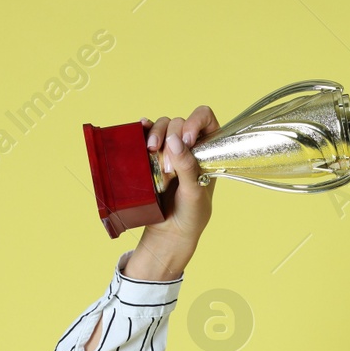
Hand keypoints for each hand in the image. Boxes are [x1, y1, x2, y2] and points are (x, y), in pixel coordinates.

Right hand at [125, 105, 220, 278]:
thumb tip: (174, 140)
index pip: (206, 119)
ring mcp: (169, 148)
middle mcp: (190, 145)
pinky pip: (145, 133)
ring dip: (156, 135)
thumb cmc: (191, 213)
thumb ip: (187, 166)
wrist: (170, 231)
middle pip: (179, 122)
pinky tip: (140, 128)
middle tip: (169, 168)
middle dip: (172, 138)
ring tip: (151, 153)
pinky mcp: (151, 154)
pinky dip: (143, 129)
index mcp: (208, 149)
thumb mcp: (194, 192)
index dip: (195, 122)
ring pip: (162, 125)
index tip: (187, 140)